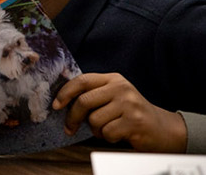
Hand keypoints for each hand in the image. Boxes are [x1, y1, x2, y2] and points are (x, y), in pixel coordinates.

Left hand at [53, 73, 186, 151]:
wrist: (163, 129)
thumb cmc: (130, 114)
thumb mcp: (113, 97)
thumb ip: (93, 95)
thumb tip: (61, 102)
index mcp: (113, 79)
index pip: (82, 81)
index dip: (65, 93)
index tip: (55, 105)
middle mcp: (121, 88)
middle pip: (84, 101)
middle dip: (72, 117)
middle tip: (69, 128)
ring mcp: (129, 104)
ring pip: (94, 120)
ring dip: (96, 130)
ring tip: (106, 129)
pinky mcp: (134, 122)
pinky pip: (107, 133)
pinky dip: (108, 138)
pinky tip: (118, 134)